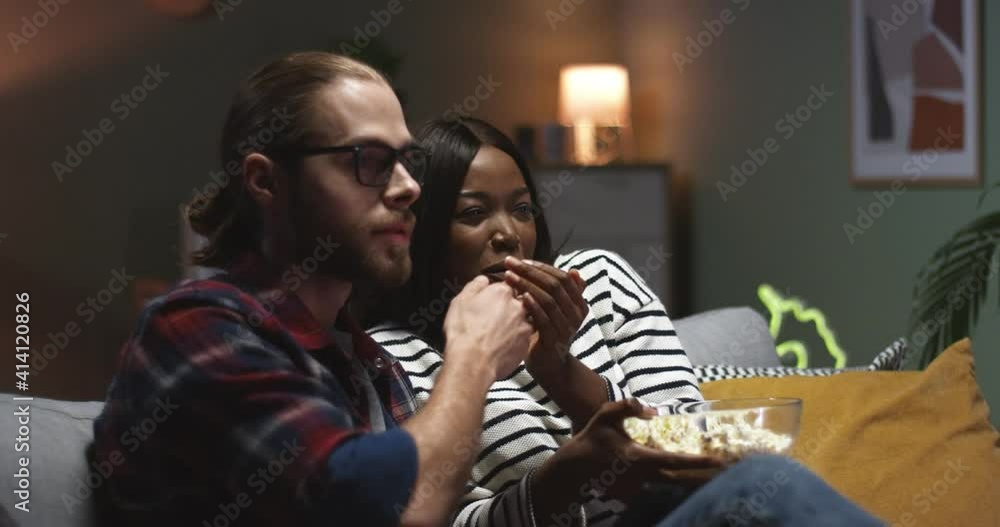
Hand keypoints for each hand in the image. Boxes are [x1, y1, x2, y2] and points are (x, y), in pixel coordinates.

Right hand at [443, 275, 532, 379]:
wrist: (472, 362)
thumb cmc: (464, 331)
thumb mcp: (460, 301)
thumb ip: (475, 286)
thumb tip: (484, 280)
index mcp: (502, 292)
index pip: (508, 285)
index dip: (498, 294)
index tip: (492, 301)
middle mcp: (518, 307)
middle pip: (518, 302)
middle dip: (508, 309)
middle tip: (493, 320)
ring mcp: (525, 326)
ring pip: (523, 321)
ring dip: (513, 325)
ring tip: (497, 334)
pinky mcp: (526, 345)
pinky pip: (523, 339)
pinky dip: (514, 341)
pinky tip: (501, 347)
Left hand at [502, 258, 587, 371]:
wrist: (549, 366)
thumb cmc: (549, 332)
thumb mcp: (558, 310)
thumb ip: (563, 292)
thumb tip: (574, 271)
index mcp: (580, 304)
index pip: (563, 278)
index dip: (542, 267)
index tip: (522, 261)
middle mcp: (577, 315)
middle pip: (555, 286)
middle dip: (531, 272)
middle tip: (510, 263)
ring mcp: (567, 328)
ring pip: (549, 300)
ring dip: (526, 285)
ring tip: (509, 277)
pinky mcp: (555, 340)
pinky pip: (544, 319)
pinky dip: (532, 306)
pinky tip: (519, 297)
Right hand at [534, 400, 724, 504]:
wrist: (577, 468)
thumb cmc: (593, 438)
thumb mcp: (605, 414)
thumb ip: (628, 407)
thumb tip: (653, 410)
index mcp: (638, 457)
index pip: (674, 460)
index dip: (697, 461)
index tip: (718, 461)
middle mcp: (644, 475)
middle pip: (682, 479)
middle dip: (706, 475)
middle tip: (731, 469)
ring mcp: (642, 485)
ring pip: (675, 483)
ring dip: (696, 479)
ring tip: (720, 471)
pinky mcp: (640, 489)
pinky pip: (665, 483)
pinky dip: (682, 479)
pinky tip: (697, 475)